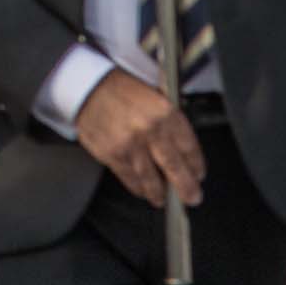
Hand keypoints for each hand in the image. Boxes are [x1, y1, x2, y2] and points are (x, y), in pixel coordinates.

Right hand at [75, 69, 203, 208]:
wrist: (87, 85)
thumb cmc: (122, 89)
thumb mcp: (155, 95)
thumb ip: (170, 122)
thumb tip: (183, 151)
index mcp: (165, 112)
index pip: (189, 148)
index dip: (196, 166)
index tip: (198, 174)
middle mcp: (149, 130)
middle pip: (176, 169)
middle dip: (187, 188)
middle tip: (191, 197)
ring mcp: (130, 145)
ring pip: (152, 180)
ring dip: (160, 193)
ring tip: (163, 198)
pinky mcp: (112, 154)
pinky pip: (130, 179)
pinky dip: (138, 188)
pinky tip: (143, 190)